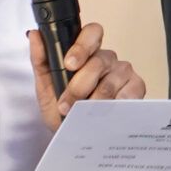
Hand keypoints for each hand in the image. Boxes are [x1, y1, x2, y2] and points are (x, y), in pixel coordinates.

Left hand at [29, 22, 145, 129]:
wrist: (73, 136)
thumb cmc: (61, 109)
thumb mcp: (45, 87)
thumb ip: (41, 60)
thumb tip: (34, 35)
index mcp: (87, 52)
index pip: (91, 33)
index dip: (82, 46)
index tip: (69, 64)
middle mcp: (107, 59)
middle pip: (99, 61)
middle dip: (79, 86)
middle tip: (67, 104)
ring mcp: (123, 72)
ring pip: (111, 81)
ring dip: (93, 102)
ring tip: (82, 115)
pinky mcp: (136, 88)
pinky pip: (129, 93)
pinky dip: (114, 105)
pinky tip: (105, 115)